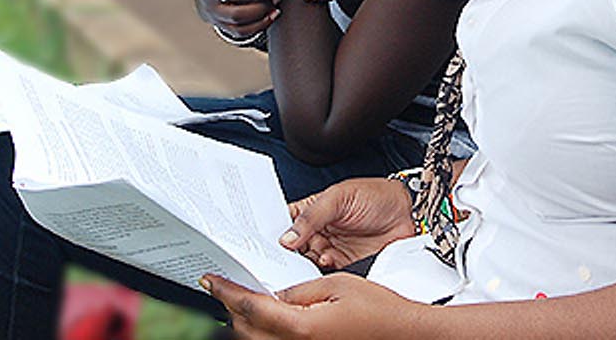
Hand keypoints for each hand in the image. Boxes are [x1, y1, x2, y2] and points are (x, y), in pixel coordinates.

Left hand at [203, 272, 429, 339]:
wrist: (403, 333)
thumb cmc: (378, 309)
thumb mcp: (336, 285)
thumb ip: (298, 289)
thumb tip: (273, 293)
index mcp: (302, 327)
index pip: (250, 308)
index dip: (226, 292)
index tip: (211, 280)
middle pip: (245, 331)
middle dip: (230, 308)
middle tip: (223, 287)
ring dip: (244, 325)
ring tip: (241, 302)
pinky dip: (262, 335)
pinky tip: (267, 320)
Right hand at [278, 178, 416, 269]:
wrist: (408, 213)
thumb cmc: (375, 195)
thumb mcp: (339, 197)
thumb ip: (312, 216)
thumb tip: (287, 237)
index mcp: (310, 211)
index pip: (282, 223)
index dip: (269, 232)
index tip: (260, 241)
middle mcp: (316, 232)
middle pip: (290, 249)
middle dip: (282, 254)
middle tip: (277, 256)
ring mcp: (328, 249)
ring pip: (304, 263)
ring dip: (301, 265)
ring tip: (301, 260)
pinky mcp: (344, 265)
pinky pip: (325, 275)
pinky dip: (321, 272)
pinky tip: (324, 261)